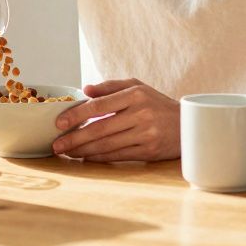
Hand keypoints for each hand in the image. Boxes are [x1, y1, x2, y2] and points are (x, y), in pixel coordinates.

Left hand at [51, 78, 180, 161]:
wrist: (188, 124)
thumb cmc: (157, 104)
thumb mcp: (137, 87)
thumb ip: (110, 87)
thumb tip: (85, 90)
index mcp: (135, 94)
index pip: (99, 106)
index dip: (77, 115)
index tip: (59, 123)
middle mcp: (141, 114)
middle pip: (100, 128)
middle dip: (75, 138)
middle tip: (57, 144)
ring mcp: (145, 134)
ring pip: (107, 145)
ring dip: (83, 150)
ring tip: (68, 152)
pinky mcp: (149, 151)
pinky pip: (118, 155)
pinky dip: (100, 158)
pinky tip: (87, 157)